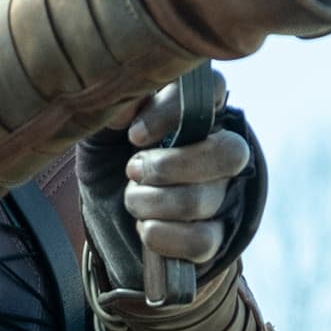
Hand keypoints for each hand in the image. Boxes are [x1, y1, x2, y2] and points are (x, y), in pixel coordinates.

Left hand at [118, 88, 255, 269]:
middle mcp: (218, 149)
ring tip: (131, 199)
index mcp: (194, 111)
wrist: (106, 217)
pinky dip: (163, 236)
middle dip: (171, 166)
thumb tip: (124, 112)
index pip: (211, 90)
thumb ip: (112, 113)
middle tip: (132, 170)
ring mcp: (221, 194)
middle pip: (229, 152)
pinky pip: (202, 240)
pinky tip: (144, 228)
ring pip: (204, 199)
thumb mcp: (101, 131)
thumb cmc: (109, 160)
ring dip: (154, 203)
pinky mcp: (214, 235)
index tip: (135, 136)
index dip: (174, 111)